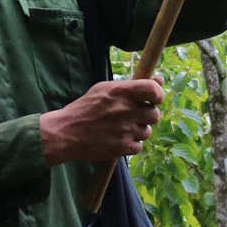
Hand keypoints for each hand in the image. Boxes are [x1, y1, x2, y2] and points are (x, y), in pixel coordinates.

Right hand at [39, 77, 163, 164]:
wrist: (66, 132)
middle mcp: (125, 110)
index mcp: (121, 92)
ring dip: (138, 131)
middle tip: (133, 116)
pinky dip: (131, 145)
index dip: (158, 95)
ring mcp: (124, 129)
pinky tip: (119, 139)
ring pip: (147, 131)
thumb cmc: (86, 108)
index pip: (154, 90)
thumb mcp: (105, 89)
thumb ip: (134, 85)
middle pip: (154, 114)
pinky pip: (139, 146)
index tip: (154, 99)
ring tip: (122, 129)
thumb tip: (160, 80)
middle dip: (147, 116)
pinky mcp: (122, 147)